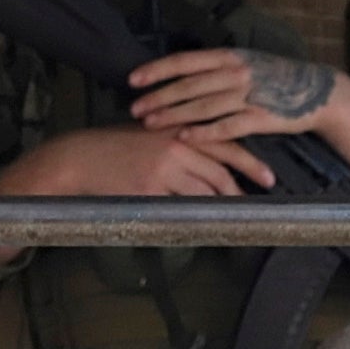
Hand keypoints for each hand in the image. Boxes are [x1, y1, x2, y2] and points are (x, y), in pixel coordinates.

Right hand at [0, 123, 267, 202]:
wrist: (80, 157)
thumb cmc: (114, 147)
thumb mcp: (150, 135)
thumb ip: (180, 144)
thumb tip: (210, 165)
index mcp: (177, 128)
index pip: (224, 143)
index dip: (250, 161)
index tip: (269, 176)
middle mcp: (175, 145)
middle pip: (221, 169)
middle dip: (244, 186)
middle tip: (261, 199)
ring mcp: (163, 168)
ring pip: (205, 190)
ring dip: (222, 203)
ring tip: (235, 213)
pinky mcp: (150, 189)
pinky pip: (181, 205)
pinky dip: (195, 213)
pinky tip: (204, 220)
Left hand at [129, 48, 349, 171]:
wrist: (317, 91)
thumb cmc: (276, 77)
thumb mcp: (246, 63)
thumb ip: (217, 68)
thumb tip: (182, 74)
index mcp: (230, 56)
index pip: (186, 61)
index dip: (158, 70)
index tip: (134, 79)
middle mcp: (236, 73)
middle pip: (189, 86)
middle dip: (158, 97)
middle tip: (133, 107)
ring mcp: (248, 95)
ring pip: (202, 106)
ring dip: (173, 115)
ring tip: (150, 123)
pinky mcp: (260, 118)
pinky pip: (226, 127)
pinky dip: (204, 133)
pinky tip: (184, 138)